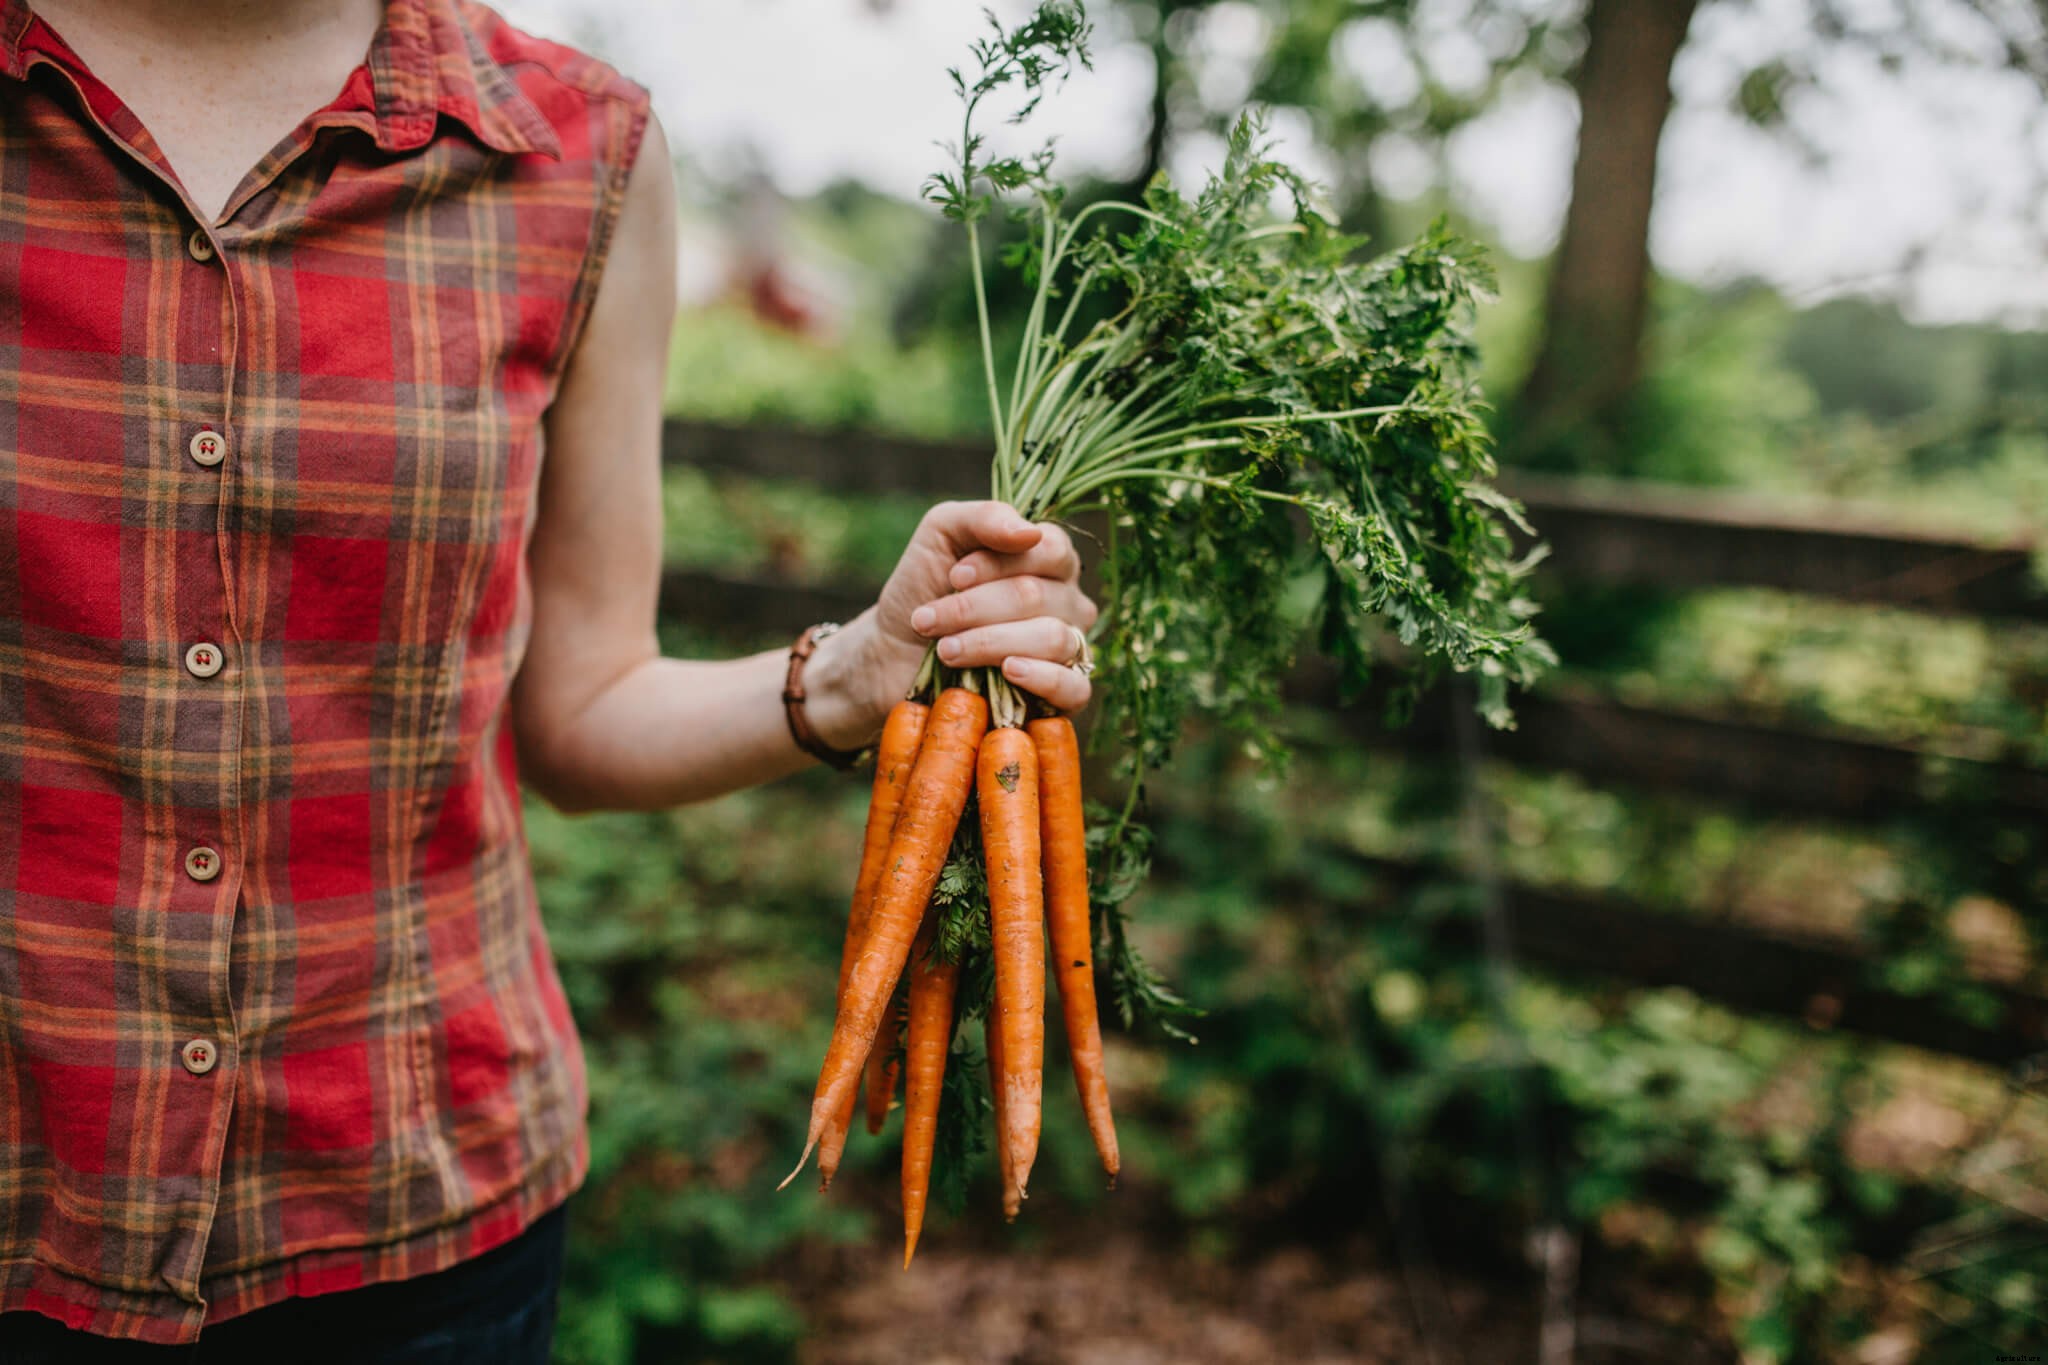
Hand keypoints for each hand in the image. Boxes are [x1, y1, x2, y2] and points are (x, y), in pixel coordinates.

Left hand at [825, 501, 1097, 741]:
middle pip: (1038, 596)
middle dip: (974, 608)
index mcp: (1050, 559)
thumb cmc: (924, 589)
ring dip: (988, 642)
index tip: (953, 577)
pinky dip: (1043, 678)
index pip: (1050, 549)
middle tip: (929, 620)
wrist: (894, 653)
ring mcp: (1070, 648)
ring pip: (1051, 638)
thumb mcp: (941, 535)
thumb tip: (1029, 532)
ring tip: (945, 650)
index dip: (998, 563)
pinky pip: (1075, 687)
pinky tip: (1009, 671)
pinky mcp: (1063, 697)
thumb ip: (984, 518)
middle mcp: (1068, 601)